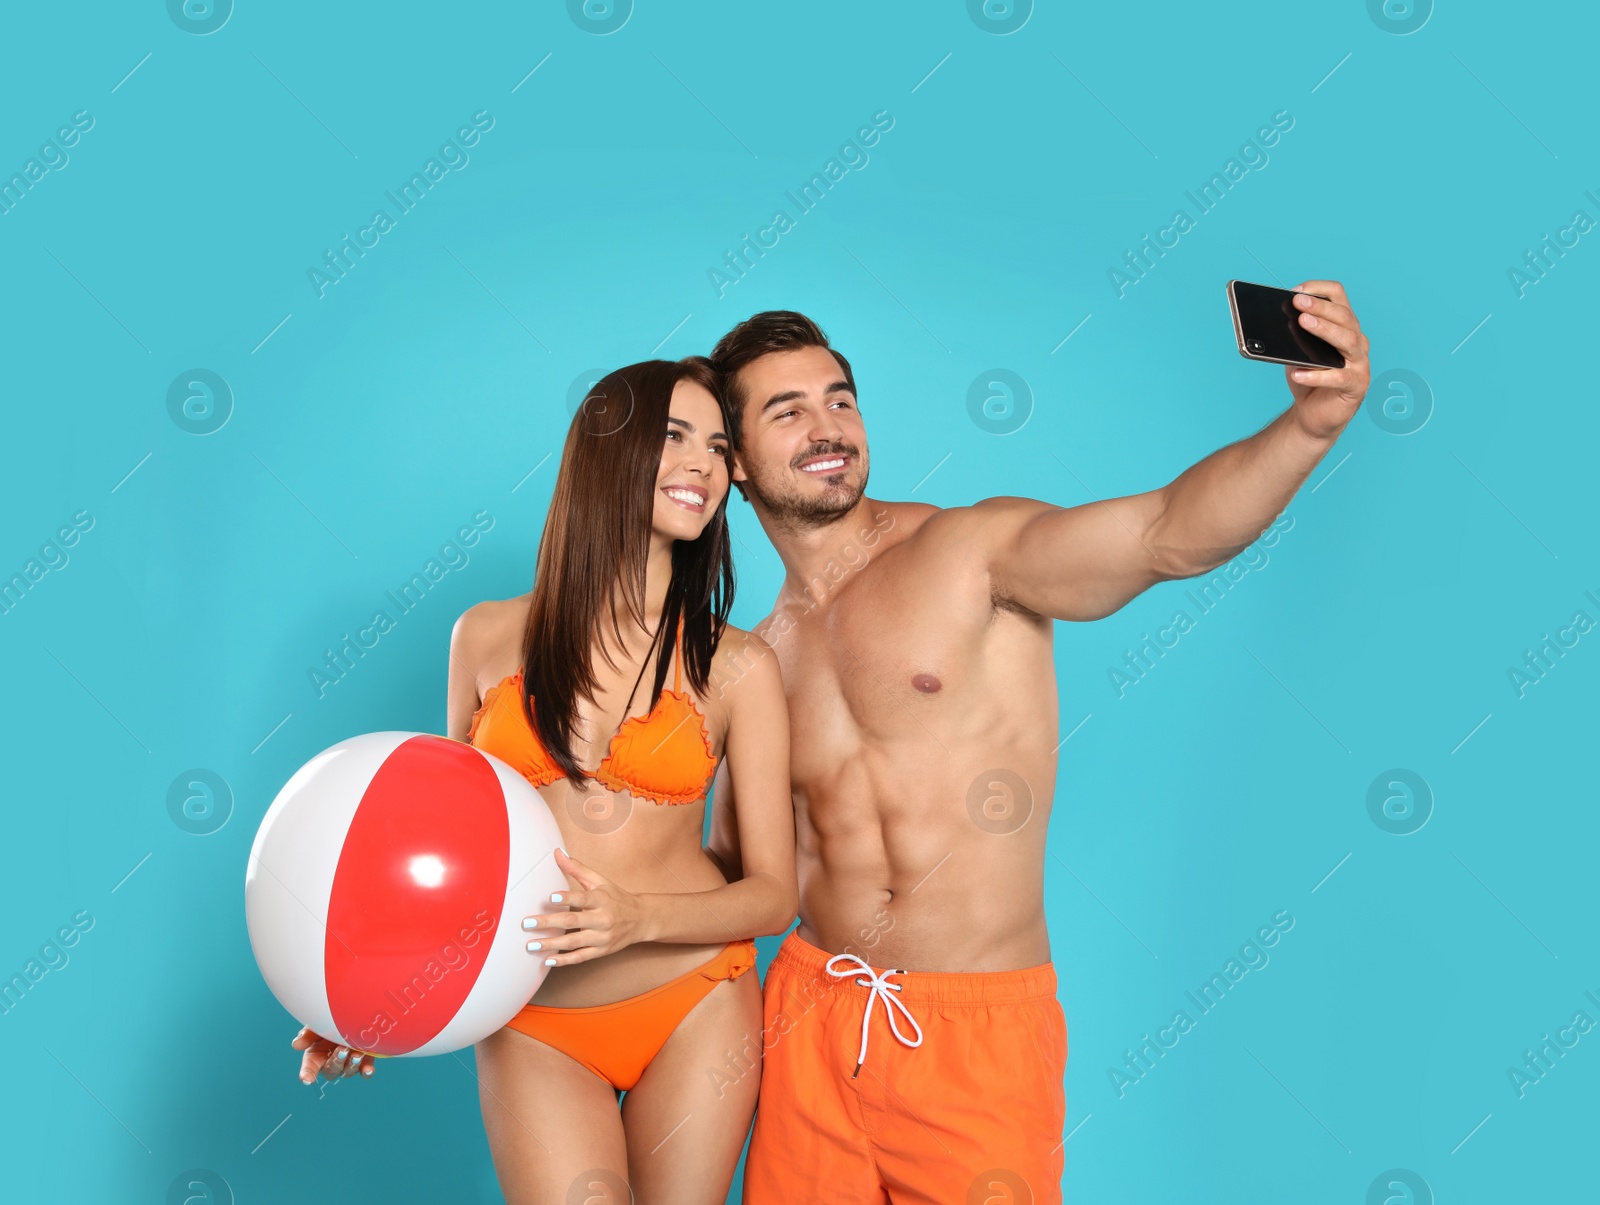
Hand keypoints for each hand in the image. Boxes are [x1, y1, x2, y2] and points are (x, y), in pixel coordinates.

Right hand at [291, 1026, 374, 1083]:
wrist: (352, 1015)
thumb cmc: (329, 1022)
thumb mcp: (317, 1026)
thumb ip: (307, 1035)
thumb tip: (296, 1045)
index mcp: (315, 1056)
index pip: (309, 1068)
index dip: (307, 1075)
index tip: (307, 1080)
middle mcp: (331, 1062)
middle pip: (331, 1070)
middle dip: (336, 1061)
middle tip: (342, 1050)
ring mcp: (347, 1063)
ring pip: (348, 1071)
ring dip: (351, 1065)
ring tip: (357, 1054)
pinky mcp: (364, 1060)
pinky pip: (365, 1070)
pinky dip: (366, 1071)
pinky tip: (368, 1071)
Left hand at [520, 847, 651, 965]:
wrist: (641, 919)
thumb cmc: (616, 897)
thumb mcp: (599, 881)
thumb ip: (577, 868)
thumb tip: (558, 852)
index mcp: (601, 899)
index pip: (582, 898)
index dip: (566, 898)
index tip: (549, 897)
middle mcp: (602, 919)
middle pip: (573, 921)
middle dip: (549, 923)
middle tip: (527, 923)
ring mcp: (602, 937)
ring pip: (574, 942)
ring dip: (551, 944)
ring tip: (531, 945)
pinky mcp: (601, 951)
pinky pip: (580, 957)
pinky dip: (564, 960)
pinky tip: (547, 960)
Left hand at [1283, 280, 1370, 440]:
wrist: (1312, 415)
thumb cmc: (1307, 378)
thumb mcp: (1296, 353)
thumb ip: (1294, 336)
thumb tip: (1278, 319)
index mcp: (1344, 326)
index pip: (1339, 297)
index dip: (1319, 290)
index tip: (1296, 291)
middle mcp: (1357, 340)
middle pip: (1344, 316)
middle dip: (1320, 307)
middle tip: (1298, 302)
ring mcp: (1360, 363)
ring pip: (1347, 341)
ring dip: (1324, 330)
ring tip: (1302, 323)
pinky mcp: (1356, 386)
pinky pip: (1339, 377)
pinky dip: (1317, 374)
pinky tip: (1297, 373)